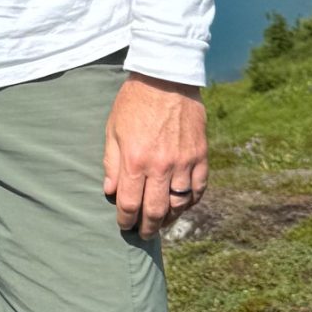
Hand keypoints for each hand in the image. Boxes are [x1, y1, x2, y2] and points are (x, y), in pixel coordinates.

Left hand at [104, 74, 207, 236]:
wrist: (166, 78)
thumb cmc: (134, 102)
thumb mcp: (113, 130)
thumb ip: (111, 164)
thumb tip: (110, 192)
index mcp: (135, 161)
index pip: (130, 204)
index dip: (125, 220)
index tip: (124, 225)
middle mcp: (161, 166)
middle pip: (155, 211)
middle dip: (147, 227)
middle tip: (143, 234)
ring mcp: (184, 162)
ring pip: (179, 204)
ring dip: (170, 219)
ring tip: (162, 223)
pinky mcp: (201, 155)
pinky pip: (199, 188)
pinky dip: (191, 201)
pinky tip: (183, 205)